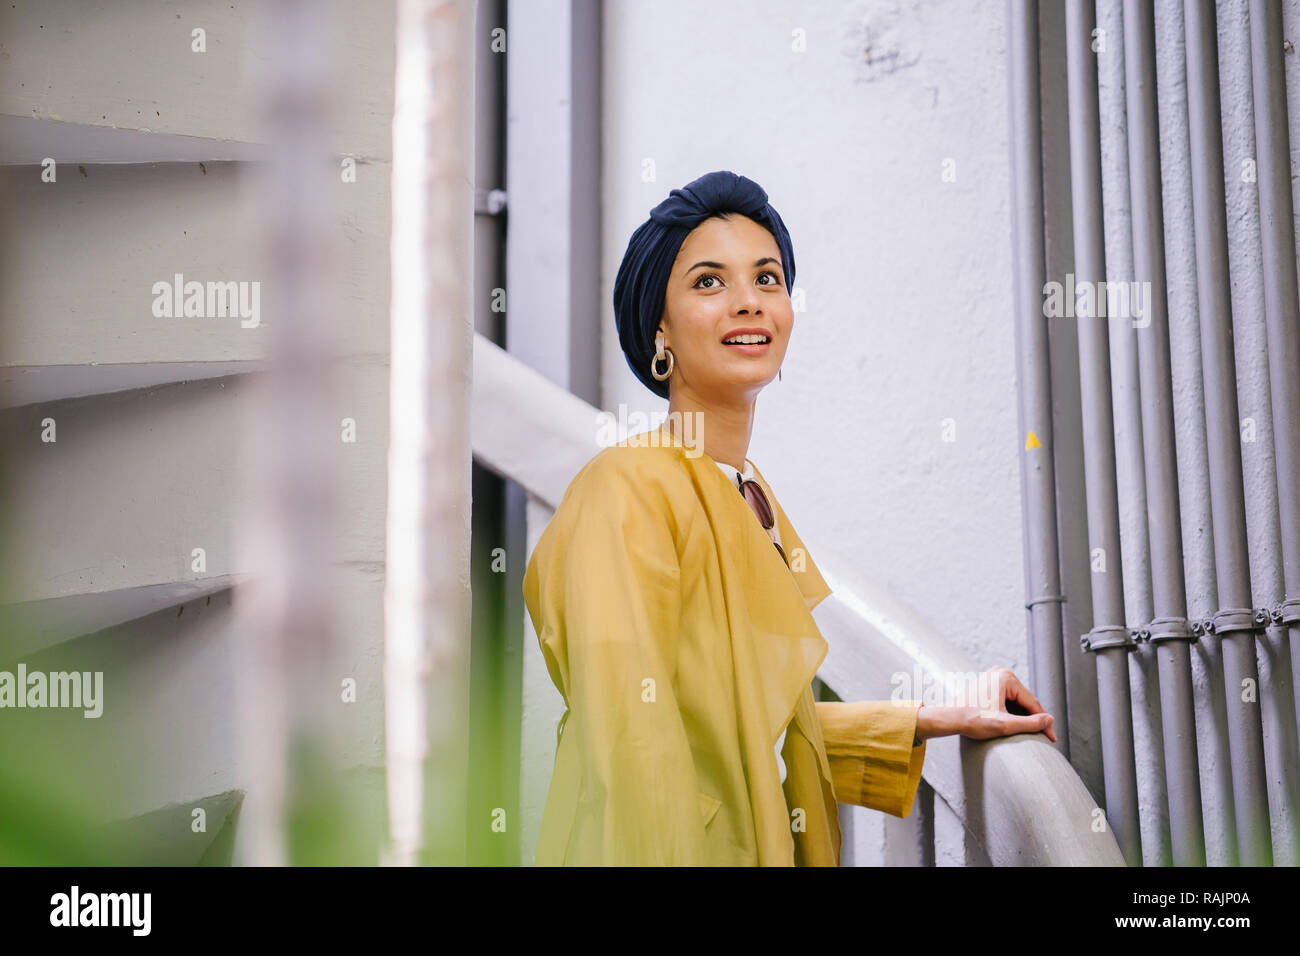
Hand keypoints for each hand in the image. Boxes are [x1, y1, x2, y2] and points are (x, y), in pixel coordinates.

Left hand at [914, 666, 1056, 742]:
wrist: (948, 717)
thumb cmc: (971, 720)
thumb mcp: (1004, 725)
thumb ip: (1029, 724)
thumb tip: (1049, 720)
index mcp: (1006, 677)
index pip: (1033, 703)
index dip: (1044, 722)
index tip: (1052, 737)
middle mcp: (1001, 672)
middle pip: (1025, 700)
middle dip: (1035, 718)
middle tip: (1045, 736)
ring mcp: (994, 677)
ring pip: (1017, 700)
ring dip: (1024, 715)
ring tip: (1031, 732)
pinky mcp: (989, 684)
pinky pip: (1007, 698)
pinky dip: (1013, 711)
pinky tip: (1015, 724)